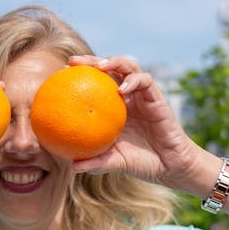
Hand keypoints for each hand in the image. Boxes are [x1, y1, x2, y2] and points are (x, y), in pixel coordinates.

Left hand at [68, 55, 202, 190]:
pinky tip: (122, 90)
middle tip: (72, 62)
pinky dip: (133, 81)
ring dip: (114, 62)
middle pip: (108, 69)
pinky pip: (145, 81)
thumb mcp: (115, 162)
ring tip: (101, 66)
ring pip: (128, 67)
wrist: (169, 166)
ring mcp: (141, 95)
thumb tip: (72, 168)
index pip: (94, 84)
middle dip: (91, 61)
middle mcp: (126, 97)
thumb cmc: (141, 162)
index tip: (59, 75)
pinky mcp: (156, 97)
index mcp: (113, 107)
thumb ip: (96, 163)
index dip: (79, 77)